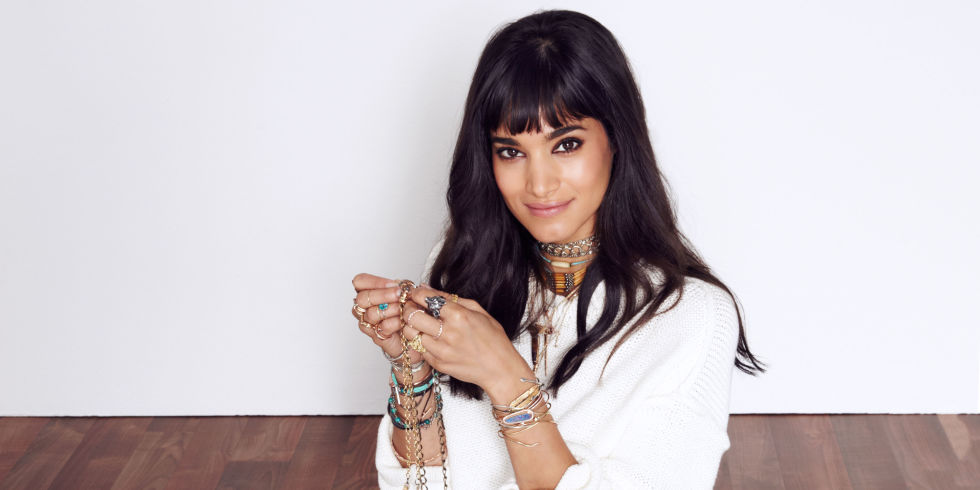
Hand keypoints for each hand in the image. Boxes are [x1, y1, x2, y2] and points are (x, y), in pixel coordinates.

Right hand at [350, 273, 422, 363]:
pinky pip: (383, 327)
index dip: (375, 282)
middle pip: (362, 298)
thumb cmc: (407, 311)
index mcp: (367, 293)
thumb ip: (398, 288)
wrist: (414, 333)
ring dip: (390, 309)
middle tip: (399, 294)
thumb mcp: (404, 294)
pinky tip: (404, 320)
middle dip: (382, 295)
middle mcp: (363, 308)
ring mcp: (368, 324)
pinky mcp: (377, 337)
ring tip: (403, 308)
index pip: (360, 281)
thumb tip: (399, 284)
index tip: (393, 284)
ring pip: (371, 313)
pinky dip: (396, 322)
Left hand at [401, 284, 532, 395]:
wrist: (499, 369)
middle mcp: (448, 333)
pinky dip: (421, 342)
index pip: (425, 298)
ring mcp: (441, 350)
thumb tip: (427, 288)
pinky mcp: (438, 364)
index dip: (415, 293)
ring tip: (421, 324)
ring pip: (411, 334)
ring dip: (412, 326)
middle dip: (408, 308)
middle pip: (411, 316)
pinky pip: (419, 349)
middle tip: (412, 307)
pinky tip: (431, 338)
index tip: (414, 293)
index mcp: (459, 316)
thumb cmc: (493, 339)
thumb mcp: (478, 311)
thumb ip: (450, 298)